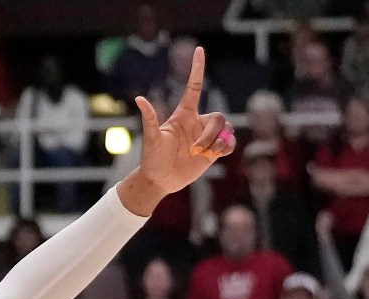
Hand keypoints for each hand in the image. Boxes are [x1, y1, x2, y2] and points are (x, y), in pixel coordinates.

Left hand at [119, 48, 231, 215]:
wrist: (159, 179)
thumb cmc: (152, 158)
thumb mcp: (151, 139)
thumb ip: (150, 119)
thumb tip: (139, 99)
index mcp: (183, 115)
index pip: (194, 87)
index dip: (197, 69)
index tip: (200, 49)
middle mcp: (197, 123)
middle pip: (218, 117)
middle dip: (212, 132)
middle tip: (195, 149)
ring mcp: (206, 137)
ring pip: (226, 130)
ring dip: (218, 141)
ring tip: (202, 154)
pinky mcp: (213, 152)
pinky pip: (229, 144)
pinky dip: (227, 147)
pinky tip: (215, 154)